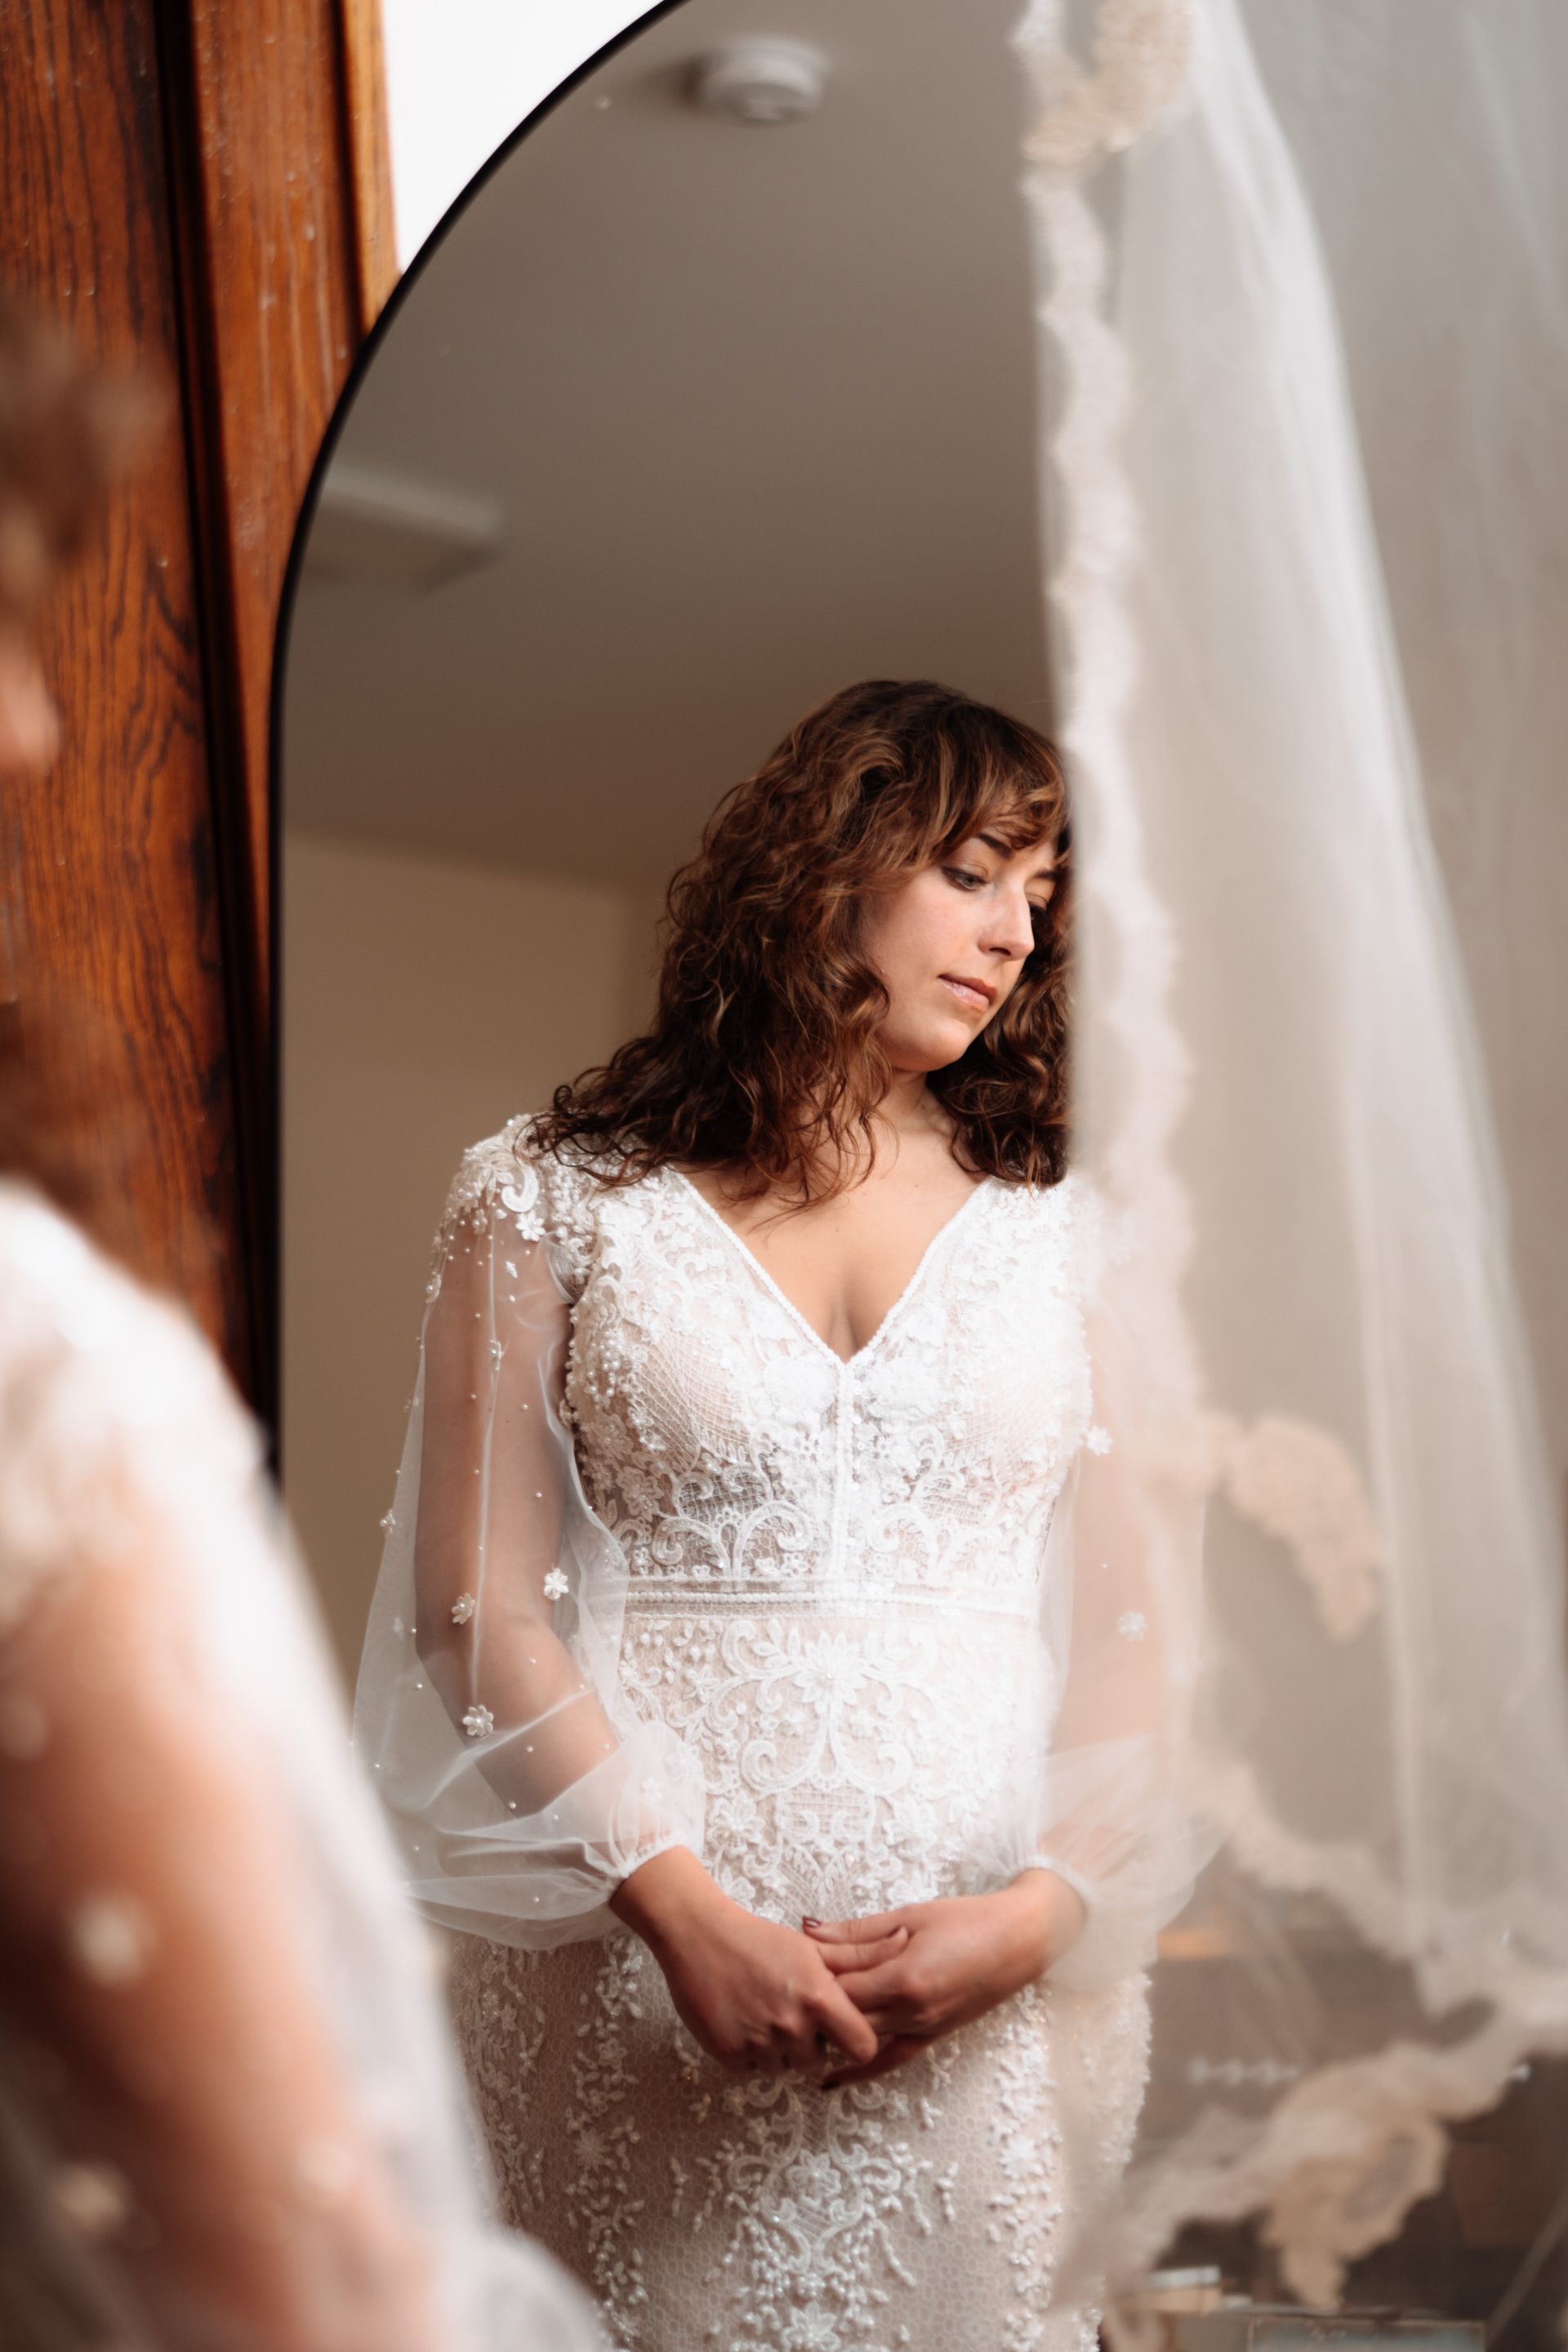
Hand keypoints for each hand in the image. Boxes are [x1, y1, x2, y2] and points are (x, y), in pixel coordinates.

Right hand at [609, 1847, 896, 2075]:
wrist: (699, 1937)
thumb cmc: (760, 1940)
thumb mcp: (812, 1948)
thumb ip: (862, 1954)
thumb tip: (908, 1939)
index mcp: (819, 1998)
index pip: (863, 2048)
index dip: (855, 2040)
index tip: (840, 2027)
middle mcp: (792, 2026)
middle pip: (819, 2059)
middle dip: (811, 2041)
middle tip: (791, 2008)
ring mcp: (759, 2044)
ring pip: (785, 2067)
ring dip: (779, 2048)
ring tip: (764, 2010)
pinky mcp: (729, 2056)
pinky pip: (754, 2070)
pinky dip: (751, 2052)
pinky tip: (744, 2019)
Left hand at [803, 1870, 1085, 2086]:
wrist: (1019, 1942)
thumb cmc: (967, 1920)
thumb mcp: (908, 1917)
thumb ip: (856, 1932)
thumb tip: (808, 1931)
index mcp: (903, 1978)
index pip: (838, 1989)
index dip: (807, 1979)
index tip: (783, 1966)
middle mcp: (910, 2013)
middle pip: (844, 2020)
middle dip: (813, 2008)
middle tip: (782, 1996)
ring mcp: (922, 2030)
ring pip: (861, 2042)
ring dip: (831, 2034)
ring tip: (798, 2027)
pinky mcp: (931, 2038)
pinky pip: (889, 2062)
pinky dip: (859, 2071)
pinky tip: (831, 2077)